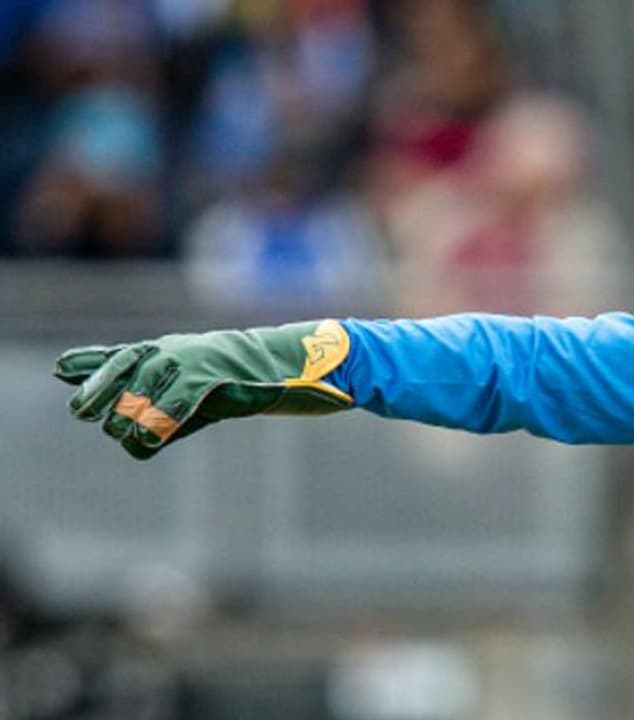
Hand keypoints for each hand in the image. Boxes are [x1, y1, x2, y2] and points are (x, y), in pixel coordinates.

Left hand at [54, 319, 352, 458]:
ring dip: (132, 416)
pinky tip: (147, 438)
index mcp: (177, 352)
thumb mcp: (212, 399)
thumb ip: (174, 413)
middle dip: (100, 392)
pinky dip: (159, 420)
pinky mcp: (214, 372)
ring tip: (131, 436)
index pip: (122, 355)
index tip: (62, 370)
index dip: (91, 364)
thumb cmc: (264, 383)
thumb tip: (139, 437)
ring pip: (144, 387)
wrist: (310, 365)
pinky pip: (175, 398)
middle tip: (86, 412)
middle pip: (123, 368)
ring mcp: (196, 358)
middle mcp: (179, 349)